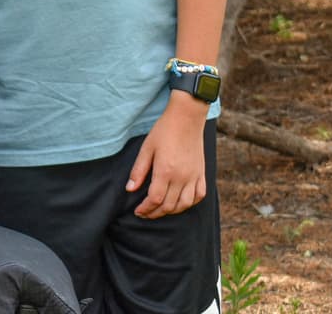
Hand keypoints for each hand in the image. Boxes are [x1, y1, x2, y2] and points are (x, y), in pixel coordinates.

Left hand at [126, 96, 208, 218]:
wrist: (186, 118)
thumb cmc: (164, 131)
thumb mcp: (146, 148)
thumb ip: (138, 171)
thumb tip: (130, 189)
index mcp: (166, 171)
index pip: (155, 199)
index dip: (145, 209)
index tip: (138, 211)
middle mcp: (182, 177)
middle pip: (169, 205)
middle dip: (155, 213)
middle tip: (145, 213)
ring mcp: (194, 176)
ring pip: (184, 204)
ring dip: (171, 211)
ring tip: (160, 210)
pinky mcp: (202, 173)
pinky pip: (199, 195)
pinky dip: (190, 203)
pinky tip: (181, 202)